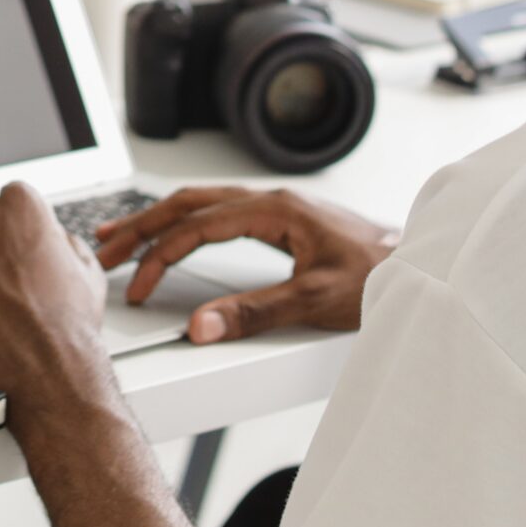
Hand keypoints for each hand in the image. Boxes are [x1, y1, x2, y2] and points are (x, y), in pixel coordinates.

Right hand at [93, 187, 394, 343]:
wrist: (422, 266)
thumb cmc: (379, 277)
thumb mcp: (314, 300)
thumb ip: (254, 313)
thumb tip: (200, 326)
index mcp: (274, 210)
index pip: (196, 227)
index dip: (160, 256)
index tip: (138, 285)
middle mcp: (270, 201)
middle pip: (187, 204)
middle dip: (141, 226)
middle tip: (104, 248)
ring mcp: (276, 208)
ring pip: (199, 204)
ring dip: (158, 218)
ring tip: (120, 234)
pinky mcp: (281, 220)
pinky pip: (217, 212)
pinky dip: (184, 221)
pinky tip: (174, 233)